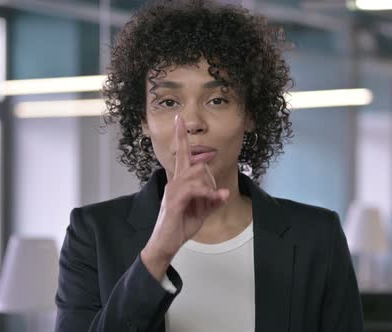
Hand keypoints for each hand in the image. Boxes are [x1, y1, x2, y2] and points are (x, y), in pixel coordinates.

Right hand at [141, 114, 229, 280]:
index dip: (180, 136)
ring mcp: (173, 190)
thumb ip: (213, 201)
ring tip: (209, 202)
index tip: (179, 118)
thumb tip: (225, 193)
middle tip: (211, 198)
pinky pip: (196, 189)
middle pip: (199, 165)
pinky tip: (215, 200)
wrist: (165, 244)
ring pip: (198, 175)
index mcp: (180, 181)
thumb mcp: (202, 212)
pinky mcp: (174, 201)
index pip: (181, 154)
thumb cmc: (180, 226)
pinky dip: (209, 194)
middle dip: (211, 179)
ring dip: (210, 189)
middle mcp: (175, 181)